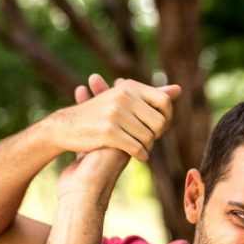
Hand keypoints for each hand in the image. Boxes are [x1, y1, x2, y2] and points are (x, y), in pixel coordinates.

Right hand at [50, 73, 181, 160]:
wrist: (64, 127)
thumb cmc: (97, 115)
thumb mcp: (122, 99)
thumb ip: (151, 96)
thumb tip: (179, 90)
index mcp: (129, 87)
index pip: (164, 102)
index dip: (167, 118)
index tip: (159, 128)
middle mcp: (123, 97)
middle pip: (160, 123)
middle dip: (157, 135)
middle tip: (149, 140)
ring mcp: (116, 114)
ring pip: (149, 138)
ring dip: (148, 147)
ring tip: (140, 148)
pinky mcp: (109, 132)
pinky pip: (137, 148)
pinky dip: (141, 155)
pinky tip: (138, 156)